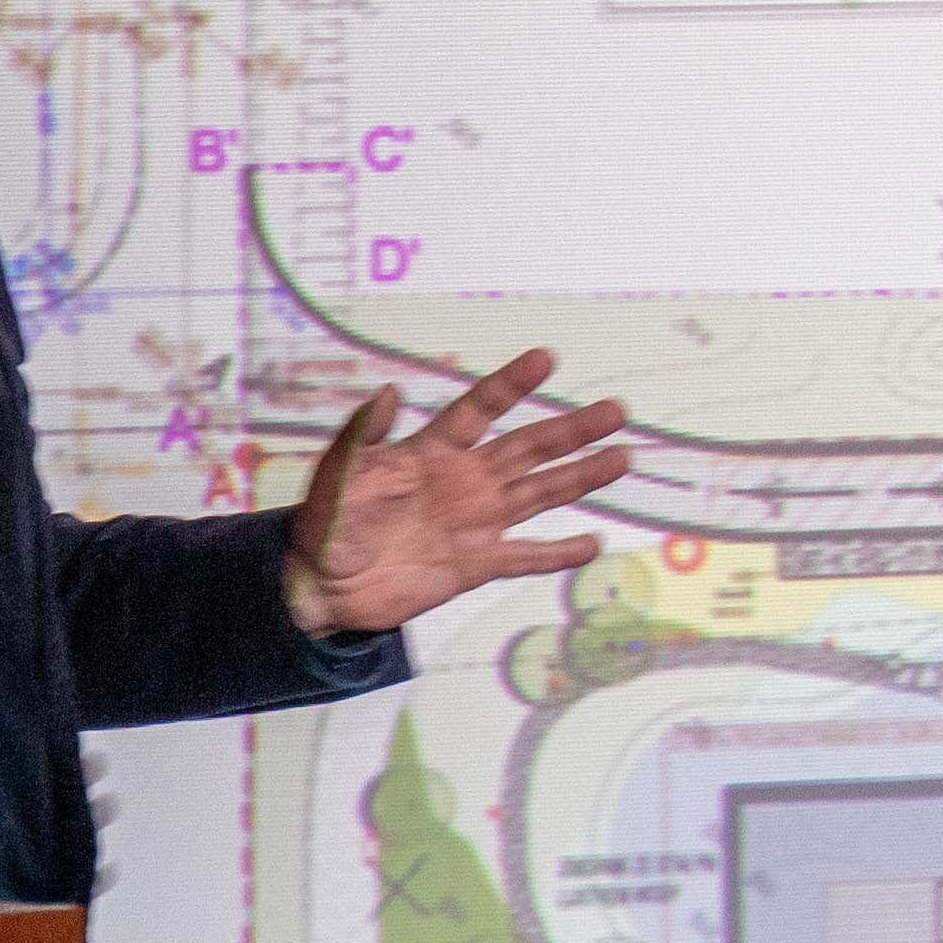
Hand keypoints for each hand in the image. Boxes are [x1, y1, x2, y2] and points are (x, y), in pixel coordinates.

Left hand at [285, 349, 632, 635]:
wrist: (323, 584)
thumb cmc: (326, 522)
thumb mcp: (338, 473)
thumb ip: (363, 433)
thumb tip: (389, 390)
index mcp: (432, 452)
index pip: (479, 410)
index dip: (510, 385)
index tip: (545, 359)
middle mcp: (464, 481)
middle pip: (527, 448)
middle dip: (571, 429)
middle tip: (615, 410)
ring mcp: (475, 523)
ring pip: (539, 493)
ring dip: (579, 477)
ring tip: (620, 459)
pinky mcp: (476, 564)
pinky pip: (525, 555)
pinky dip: (558, 552)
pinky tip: (591, 543)